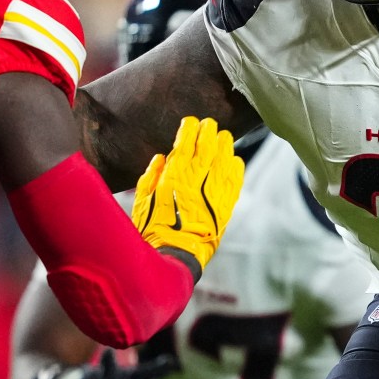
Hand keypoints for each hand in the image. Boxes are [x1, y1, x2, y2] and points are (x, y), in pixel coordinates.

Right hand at [26, 346, 179, 378]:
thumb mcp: (132, 377)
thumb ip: (152, 371)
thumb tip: (174, 363)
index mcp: (114, 372)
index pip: (127, 363)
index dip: (136, 355)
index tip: (130, 342)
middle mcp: (99, 378)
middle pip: (104, 370)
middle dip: (108, 361)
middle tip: (109, 351)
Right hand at [132, 116, 243, 271]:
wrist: (174, 257)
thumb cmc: (152, 230)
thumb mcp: (142, 201)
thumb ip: (151, 177)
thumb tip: (161, 158)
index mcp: (173, 179)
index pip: (185, 145)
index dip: (189, 130)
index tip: (191, 122)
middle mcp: (196, 182)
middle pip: (207, 149)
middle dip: (209, 133)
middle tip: (210, 124)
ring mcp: (213, 195)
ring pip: (223, 162)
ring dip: (225, 146)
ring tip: (224, 137)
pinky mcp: (224, 208)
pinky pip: (234, 183)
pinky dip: (235, 170)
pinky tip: (235, 160)